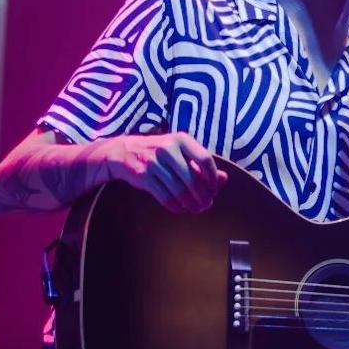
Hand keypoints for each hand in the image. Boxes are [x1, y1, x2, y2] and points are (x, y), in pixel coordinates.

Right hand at [104, 132, 227, 213]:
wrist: (124, 151)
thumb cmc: (159, 153)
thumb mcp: (180, 152)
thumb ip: (201, 164)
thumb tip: (224, 179)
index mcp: (181, 139)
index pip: (205, 159)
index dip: (212, 178)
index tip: (214, 189)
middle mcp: (167, 148)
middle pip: (192, 178)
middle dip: (202, 196)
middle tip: (206, 204)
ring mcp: (153, 162)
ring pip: (179, 190)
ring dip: (190, 204)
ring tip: (195, 209)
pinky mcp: (143, 176)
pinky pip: (164, 197)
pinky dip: (175, 206)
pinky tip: (180, 209)